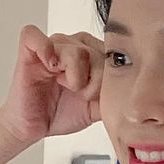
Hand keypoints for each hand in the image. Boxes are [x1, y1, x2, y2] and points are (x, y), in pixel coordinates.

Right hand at [0, 25, 104, 145]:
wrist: (33, 128)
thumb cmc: (60, 113)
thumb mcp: (96, 106)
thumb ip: (114, 94)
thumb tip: (134, 89)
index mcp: (89, 54)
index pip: (108, 52)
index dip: (106, 76)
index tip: (95, 95)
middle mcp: (71, 46)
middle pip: (94, 51)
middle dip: (92, 80)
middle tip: (79, 93)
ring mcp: (50, 47)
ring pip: (74, 49)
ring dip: (74, 75)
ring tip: (64, 86)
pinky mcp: (29, 51)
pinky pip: (34, 35)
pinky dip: (44, 48)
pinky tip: (50, 67)